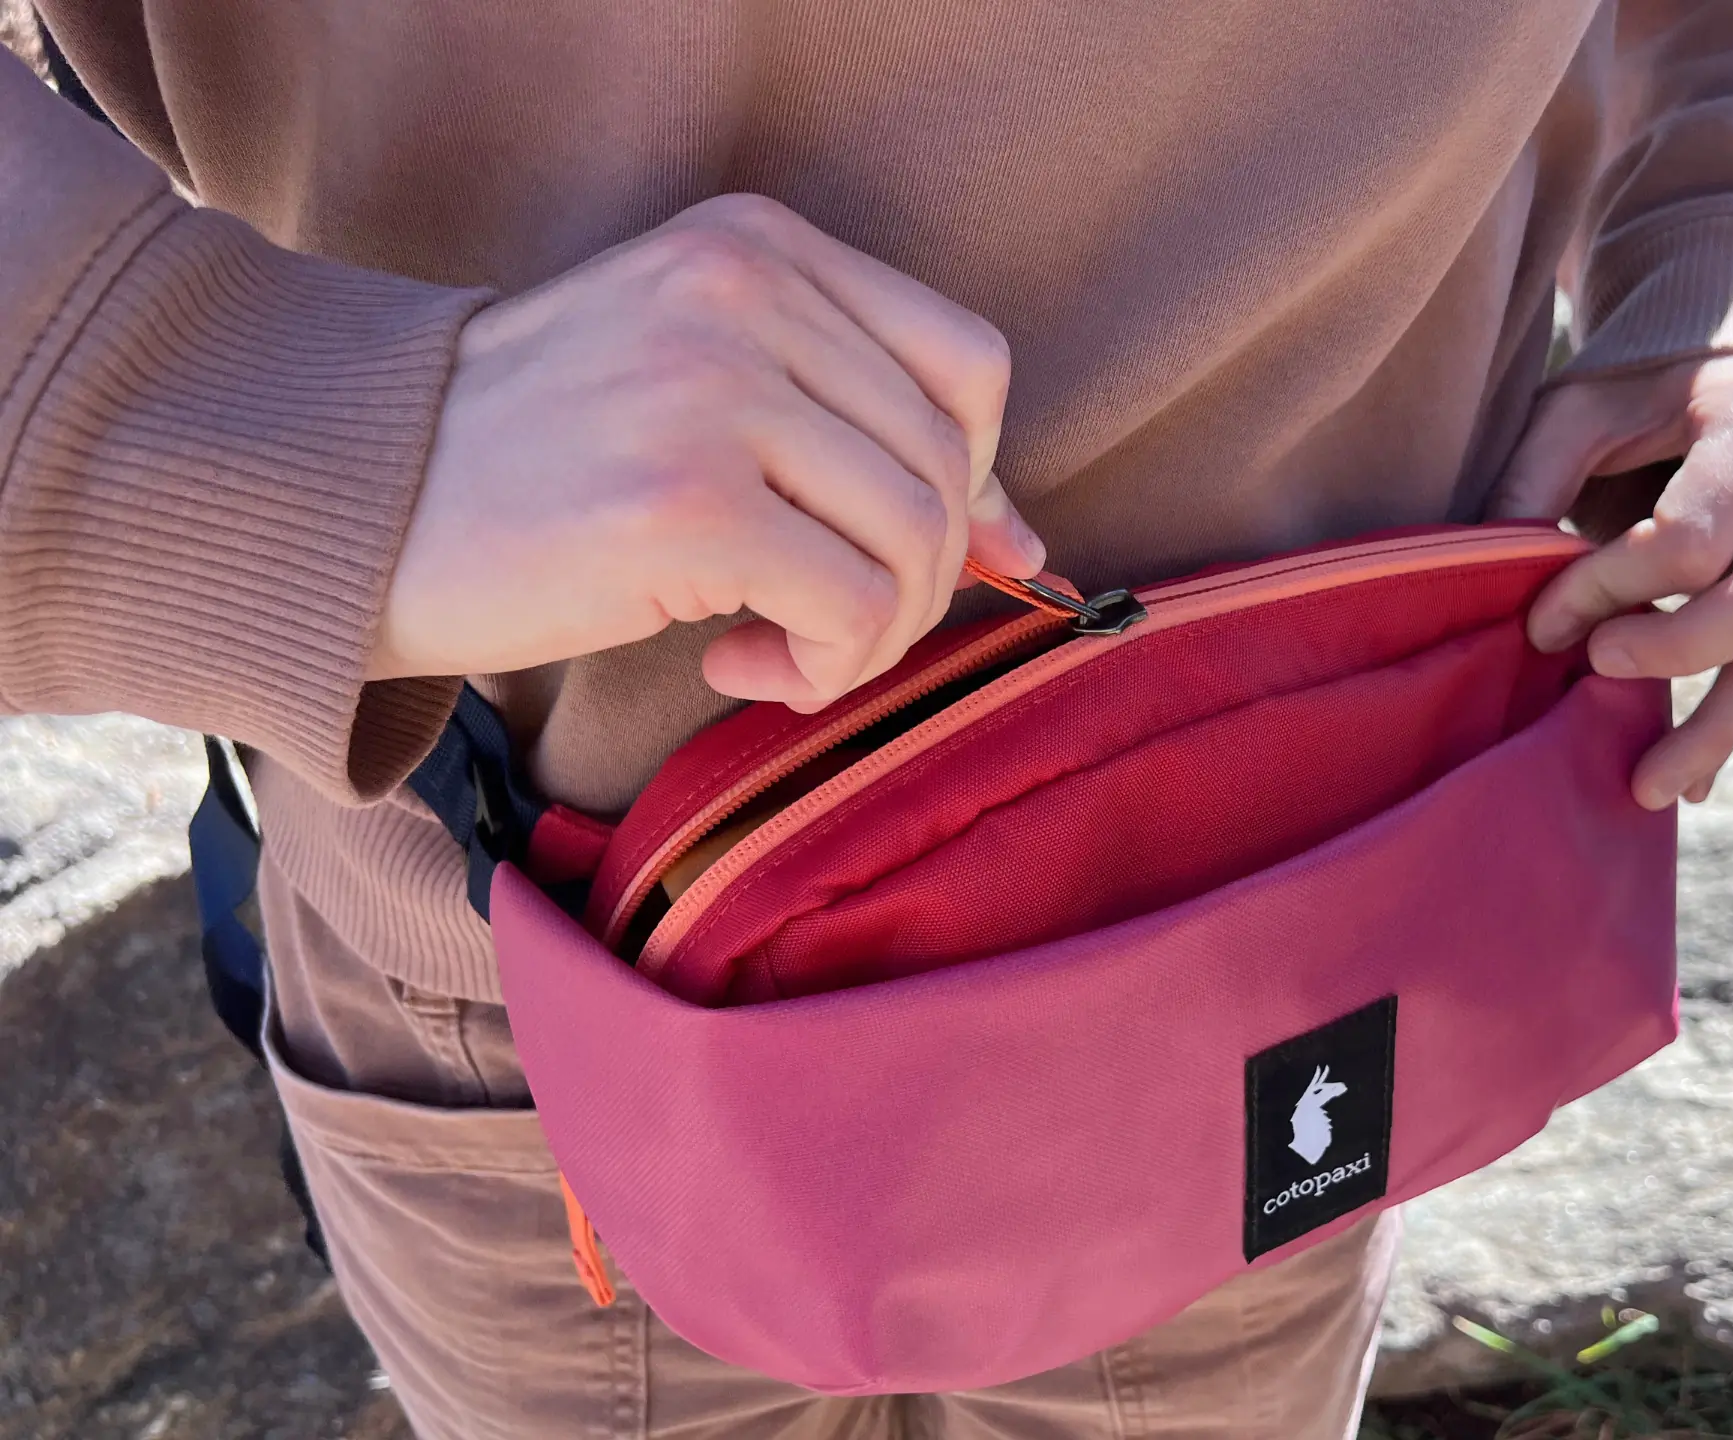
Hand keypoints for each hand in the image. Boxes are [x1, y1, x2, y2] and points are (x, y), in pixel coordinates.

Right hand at [371, 193, 1044, 710]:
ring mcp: (713, 389)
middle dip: (914, 582)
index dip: (971, 479)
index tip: (914, 553)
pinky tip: (735, 668)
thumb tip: (1022, 545)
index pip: (969, 363)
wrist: (355, 505)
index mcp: (758, 246)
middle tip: (824, 629)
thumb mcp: (704, 399)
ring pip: (916, 543)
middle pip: (946, 466)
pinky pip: (851, 610)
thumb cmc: (534, 462)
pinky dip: (819, 670)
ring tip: (780, 653)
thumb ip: (857, 441)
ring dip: (868, 636)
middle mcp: (745, 292)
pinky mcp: (684, 501)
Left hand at [1490, 355, 1732, 809]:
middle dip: (1683, 647)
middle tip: (1598, 666)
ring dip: (1721, 725)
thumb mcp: (1581, 405)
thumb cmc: (1647, 384)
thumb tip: (1488, 577)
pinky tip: (1688, 780)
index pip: (1690, 537)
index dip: (1605, 588)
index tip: (1542, 619)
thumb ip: (1534, 480)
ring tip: (1649, 789)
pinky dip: (1732, 723)